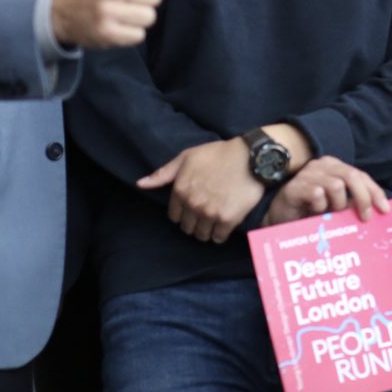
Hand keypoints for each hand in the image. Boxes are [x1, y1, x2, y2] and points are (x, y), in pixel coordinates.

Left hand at [137, 138, 262, 243]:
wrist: (251, 157)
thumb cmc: (219, 154)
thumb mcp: (187, 157)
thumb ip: (163, 173)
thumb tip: (140, 184)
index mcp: (180, 190)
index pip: (174, 217)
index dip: (183, 213)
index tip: (193, 207)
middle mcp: (192, 204)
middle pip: (187, 228)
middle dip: (194, 222)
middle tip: (205, 213)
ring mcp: (210, 213)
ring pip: (202, 235)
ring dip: (207, 230)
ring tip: (214, 220)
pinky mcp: (228, 219)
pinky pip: (218, 238)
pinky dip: (220, 234)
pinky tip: (224, 224)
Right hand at [263, 156, 390, 225]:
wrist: (281, 217)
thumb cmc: (311, 211)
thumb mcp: (336, 207)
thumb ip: (353, 204)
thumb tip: (378, 213)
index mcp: (336, 168)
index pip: (361, 176)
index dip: (375, 192)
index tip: (385, 210)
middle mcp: (323, 166)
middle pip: (352, 176)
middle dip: (363, 197)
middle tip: (365, 218)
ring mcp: (308, 174)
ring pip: (336, 185)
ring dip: (338, 204)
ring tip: (331, 215)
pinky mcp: (295, 187)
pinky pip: (317, 194)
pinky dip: (320, 207)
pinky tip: (314, 213)